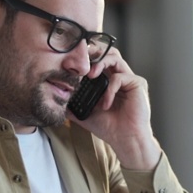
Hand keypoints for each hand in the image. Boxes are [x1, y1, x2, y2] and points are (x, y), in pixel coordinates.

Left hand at [75, 47, 161, 168]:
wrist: (125, 140)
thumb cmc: (109, 127)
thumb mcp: (85, 113)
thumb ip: (72, 103)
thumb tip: (55, 98)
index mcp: (108, 80)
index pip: (98, 59)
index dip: (87, 57)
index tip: (73, 61)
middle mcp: (120, 76)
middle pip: (107, 52)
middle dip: (93, 53)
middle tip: (81, 60)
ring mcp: (130, 79)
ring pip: (115, 57)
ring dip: (100, 62)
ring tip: (90, 74)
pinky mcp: (138, 83)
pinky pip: (119, 77)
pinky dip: (109, 89)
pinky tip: (105, 104)